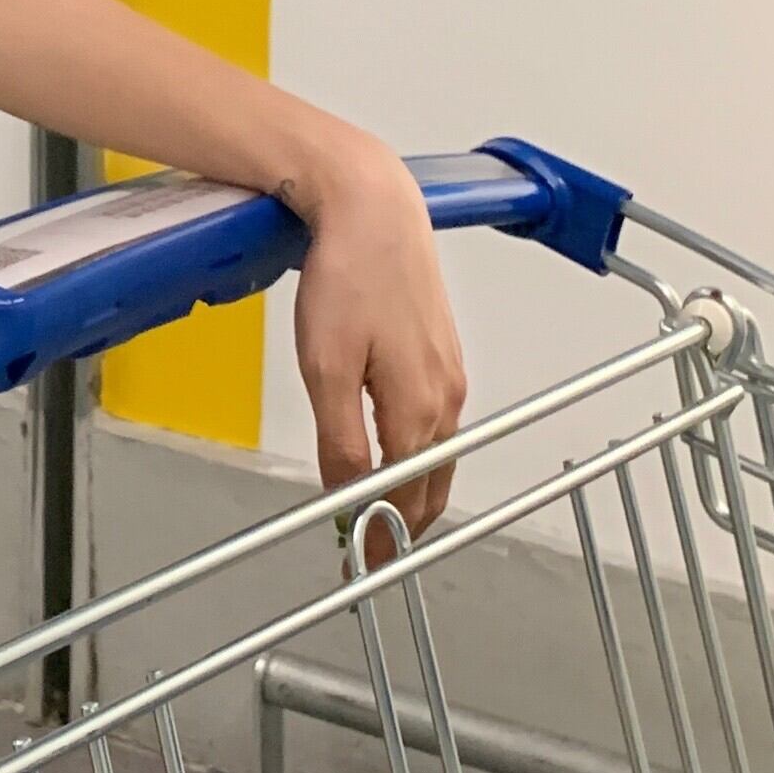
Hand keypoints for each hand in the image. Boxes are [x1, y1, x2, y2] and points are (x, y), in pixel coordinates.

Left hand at [284, 130, 468, 541]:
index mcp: (419, 407)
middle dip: (404, 523)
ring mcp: (448, 373)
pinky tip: (397, 455)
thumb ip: (341, 439)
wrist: (373, 208)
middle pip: (430, 483)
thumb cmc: (348, 276)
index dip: (383, 536)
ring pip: (436, 454)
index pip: (406, 495)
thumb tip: (349, 496)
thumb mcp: (325, 366)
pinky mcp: (440, 352)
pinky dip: (418, 453)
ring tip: (384, 517)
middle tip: (369, 551)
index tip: (360, 564)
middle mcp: (446, 396)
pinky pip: (435, 422)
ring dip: (414, 491)